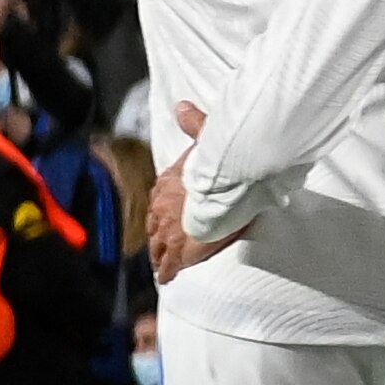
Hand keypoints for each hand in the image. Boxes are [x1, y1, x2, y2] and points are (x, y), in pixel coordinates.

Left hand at [149, 104, 245, 283]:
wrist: (229, 184)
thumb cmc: (221, 162)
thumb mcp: (207, 136)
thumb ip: (194, 123)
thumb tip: (182, 107)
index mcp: (169, 183)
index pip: (160, 198)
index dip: (163, 208)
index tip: (166, 213)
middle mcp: (162, 208)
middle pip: (155, 224)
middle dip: (158, 233)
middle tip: (163, 241)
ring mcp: (168, 232)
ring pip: (158, 247)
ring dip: (160, 254)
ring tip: (162, 262)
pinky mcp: (180, 251)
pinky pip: (169, 266)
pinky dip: (167, 272)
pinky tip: (167, 277)